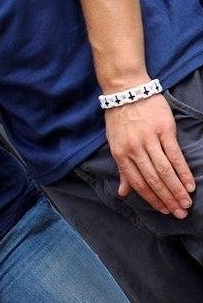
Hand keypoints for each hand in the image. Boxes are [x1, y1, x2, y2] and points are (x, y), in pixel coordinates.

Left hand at [103, 94, 194, 215]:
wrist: (125, 90)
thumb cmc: (119, 118)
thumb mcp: (114, 143)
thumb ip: (122, 169)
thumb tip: (122, 192)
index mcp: (120, 154)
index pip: (138, 183)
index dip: (151, 199)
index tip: (163, 210)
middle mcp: (134, 149)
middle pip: (152, 179)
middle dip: (166, 199)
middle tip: (180, 213)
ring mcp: (149, 140)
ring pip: (164, 170)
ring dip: (176, 189)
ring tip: (186, 202)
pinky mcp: (163, 130)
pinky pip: (174, 155)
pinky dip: (182, 171)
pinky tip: (189, 183)